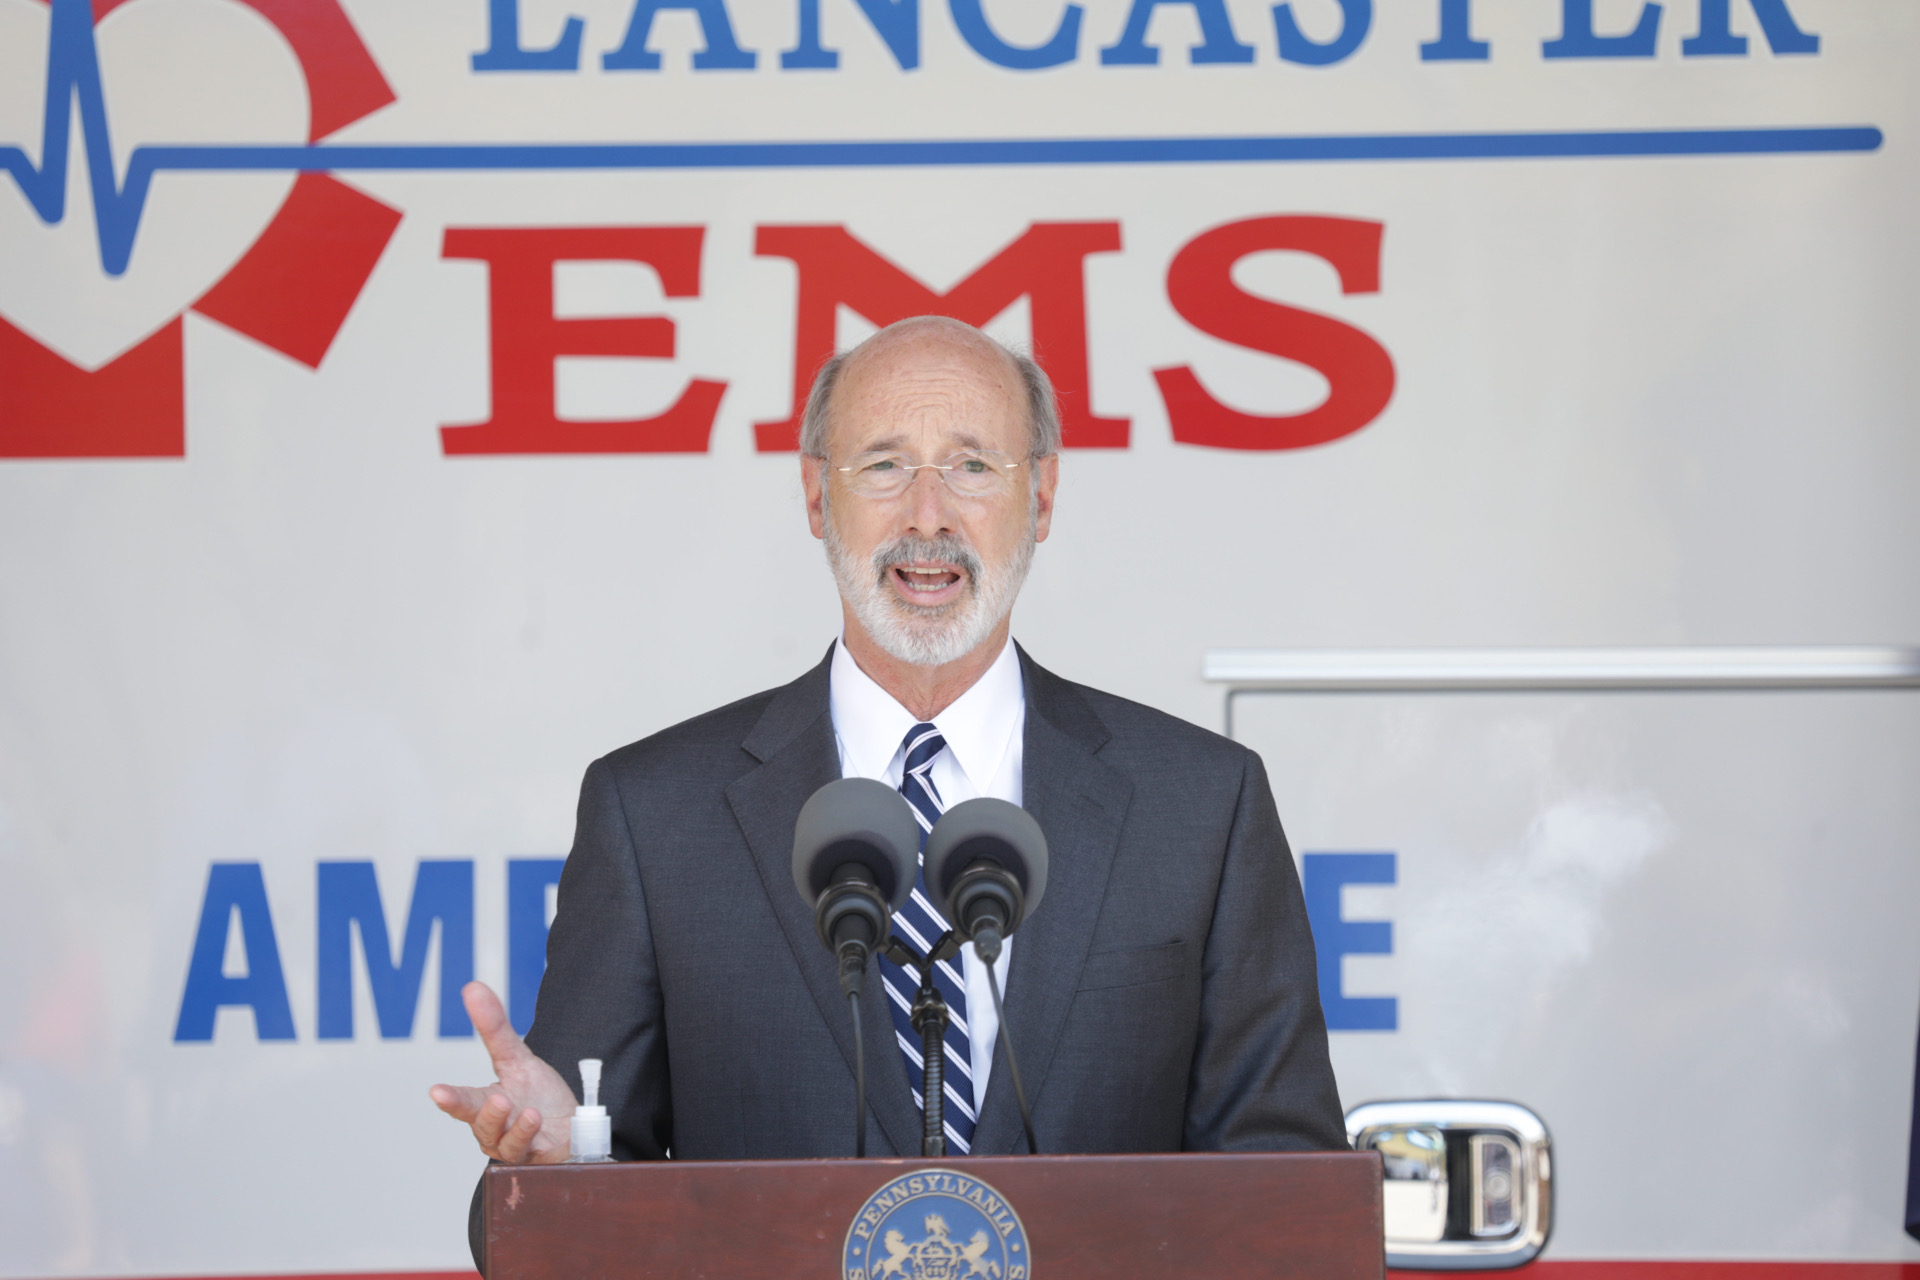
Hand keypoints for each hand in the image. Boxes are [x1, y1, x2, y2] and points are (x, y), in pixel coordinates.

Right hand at [429, 981, 577, 1162]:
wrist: (572, 1128)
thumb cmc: (539, 1096)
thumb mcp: (518, 1058)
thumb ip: (494, 1028)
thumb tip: (472, 988)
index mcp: (485, 1104)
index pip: (463, 1101)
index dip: (449, 1097)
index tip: (436, 1091)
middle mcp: (494, 1129)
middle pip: (477, 1121)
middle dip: (470, 1110)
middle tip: (470, 1096)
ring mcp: (513, 1145)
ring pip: (500, 1139)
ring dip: (505, 1122)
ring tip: (512, 1104)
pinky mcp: (536, 1156)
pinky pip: (526, 1150)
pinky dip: (527, 1134)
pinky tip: (533, 1118)